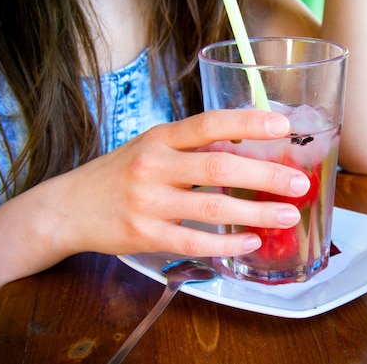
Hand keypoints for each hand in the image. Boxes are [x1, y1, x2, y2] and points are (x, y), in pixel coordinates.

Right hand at [38, 109, 310, 259]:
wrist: (67, 208)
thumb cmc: (119, 174)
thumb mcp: (150, 148)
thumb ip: (191, 147)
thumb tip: (246, 144)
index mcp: (159, 138)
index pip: (209, 123)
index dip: (247, 122)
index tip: (282, 126)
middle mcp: (154, 166)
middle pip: (218, 168)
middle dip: (265, 175)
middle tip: (299, 183)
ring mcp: (148, 203)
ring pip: (212, 209)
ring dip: (255, 214)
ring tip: (287, 215)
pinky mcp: (144, 236)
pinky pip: (194, 241)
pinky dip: (227, 244)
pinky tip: (250, 242)